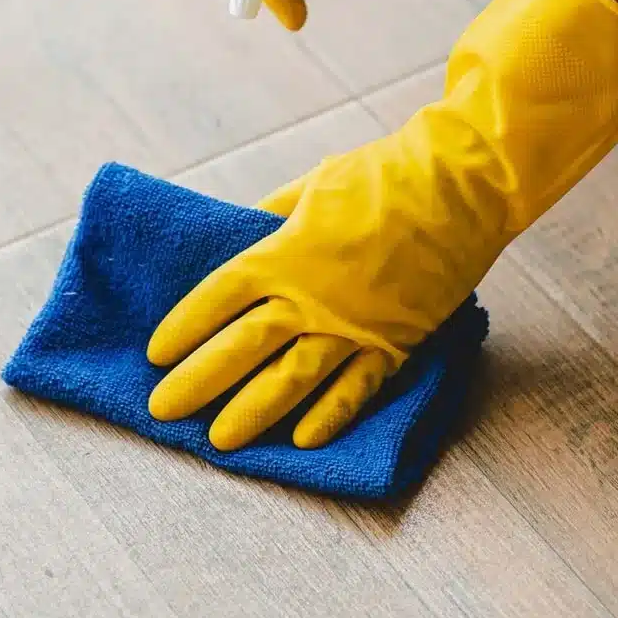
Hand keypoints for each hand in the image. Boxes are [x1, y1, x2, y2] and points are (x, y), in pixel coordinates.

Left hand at [148, 0, 617, 449]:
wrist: (461, 186)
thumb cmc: (382, 175)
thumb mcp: (311, 185)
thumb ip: (272, 219)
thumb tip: (240, 236)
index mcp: (285, 252)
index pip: (218, 297)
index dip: (184, 327)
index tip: (156, 352)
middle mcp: (312, 297)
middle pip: (240, 348)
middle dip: (197, 382)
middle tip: (162, 411)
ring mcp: (354, 325)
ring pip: (292, 381)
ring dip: (251, 412)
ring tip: (217, 441)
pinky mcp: (395, 342)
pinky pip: (357, 389)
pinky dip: (329, 416)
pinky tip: (300, 441)